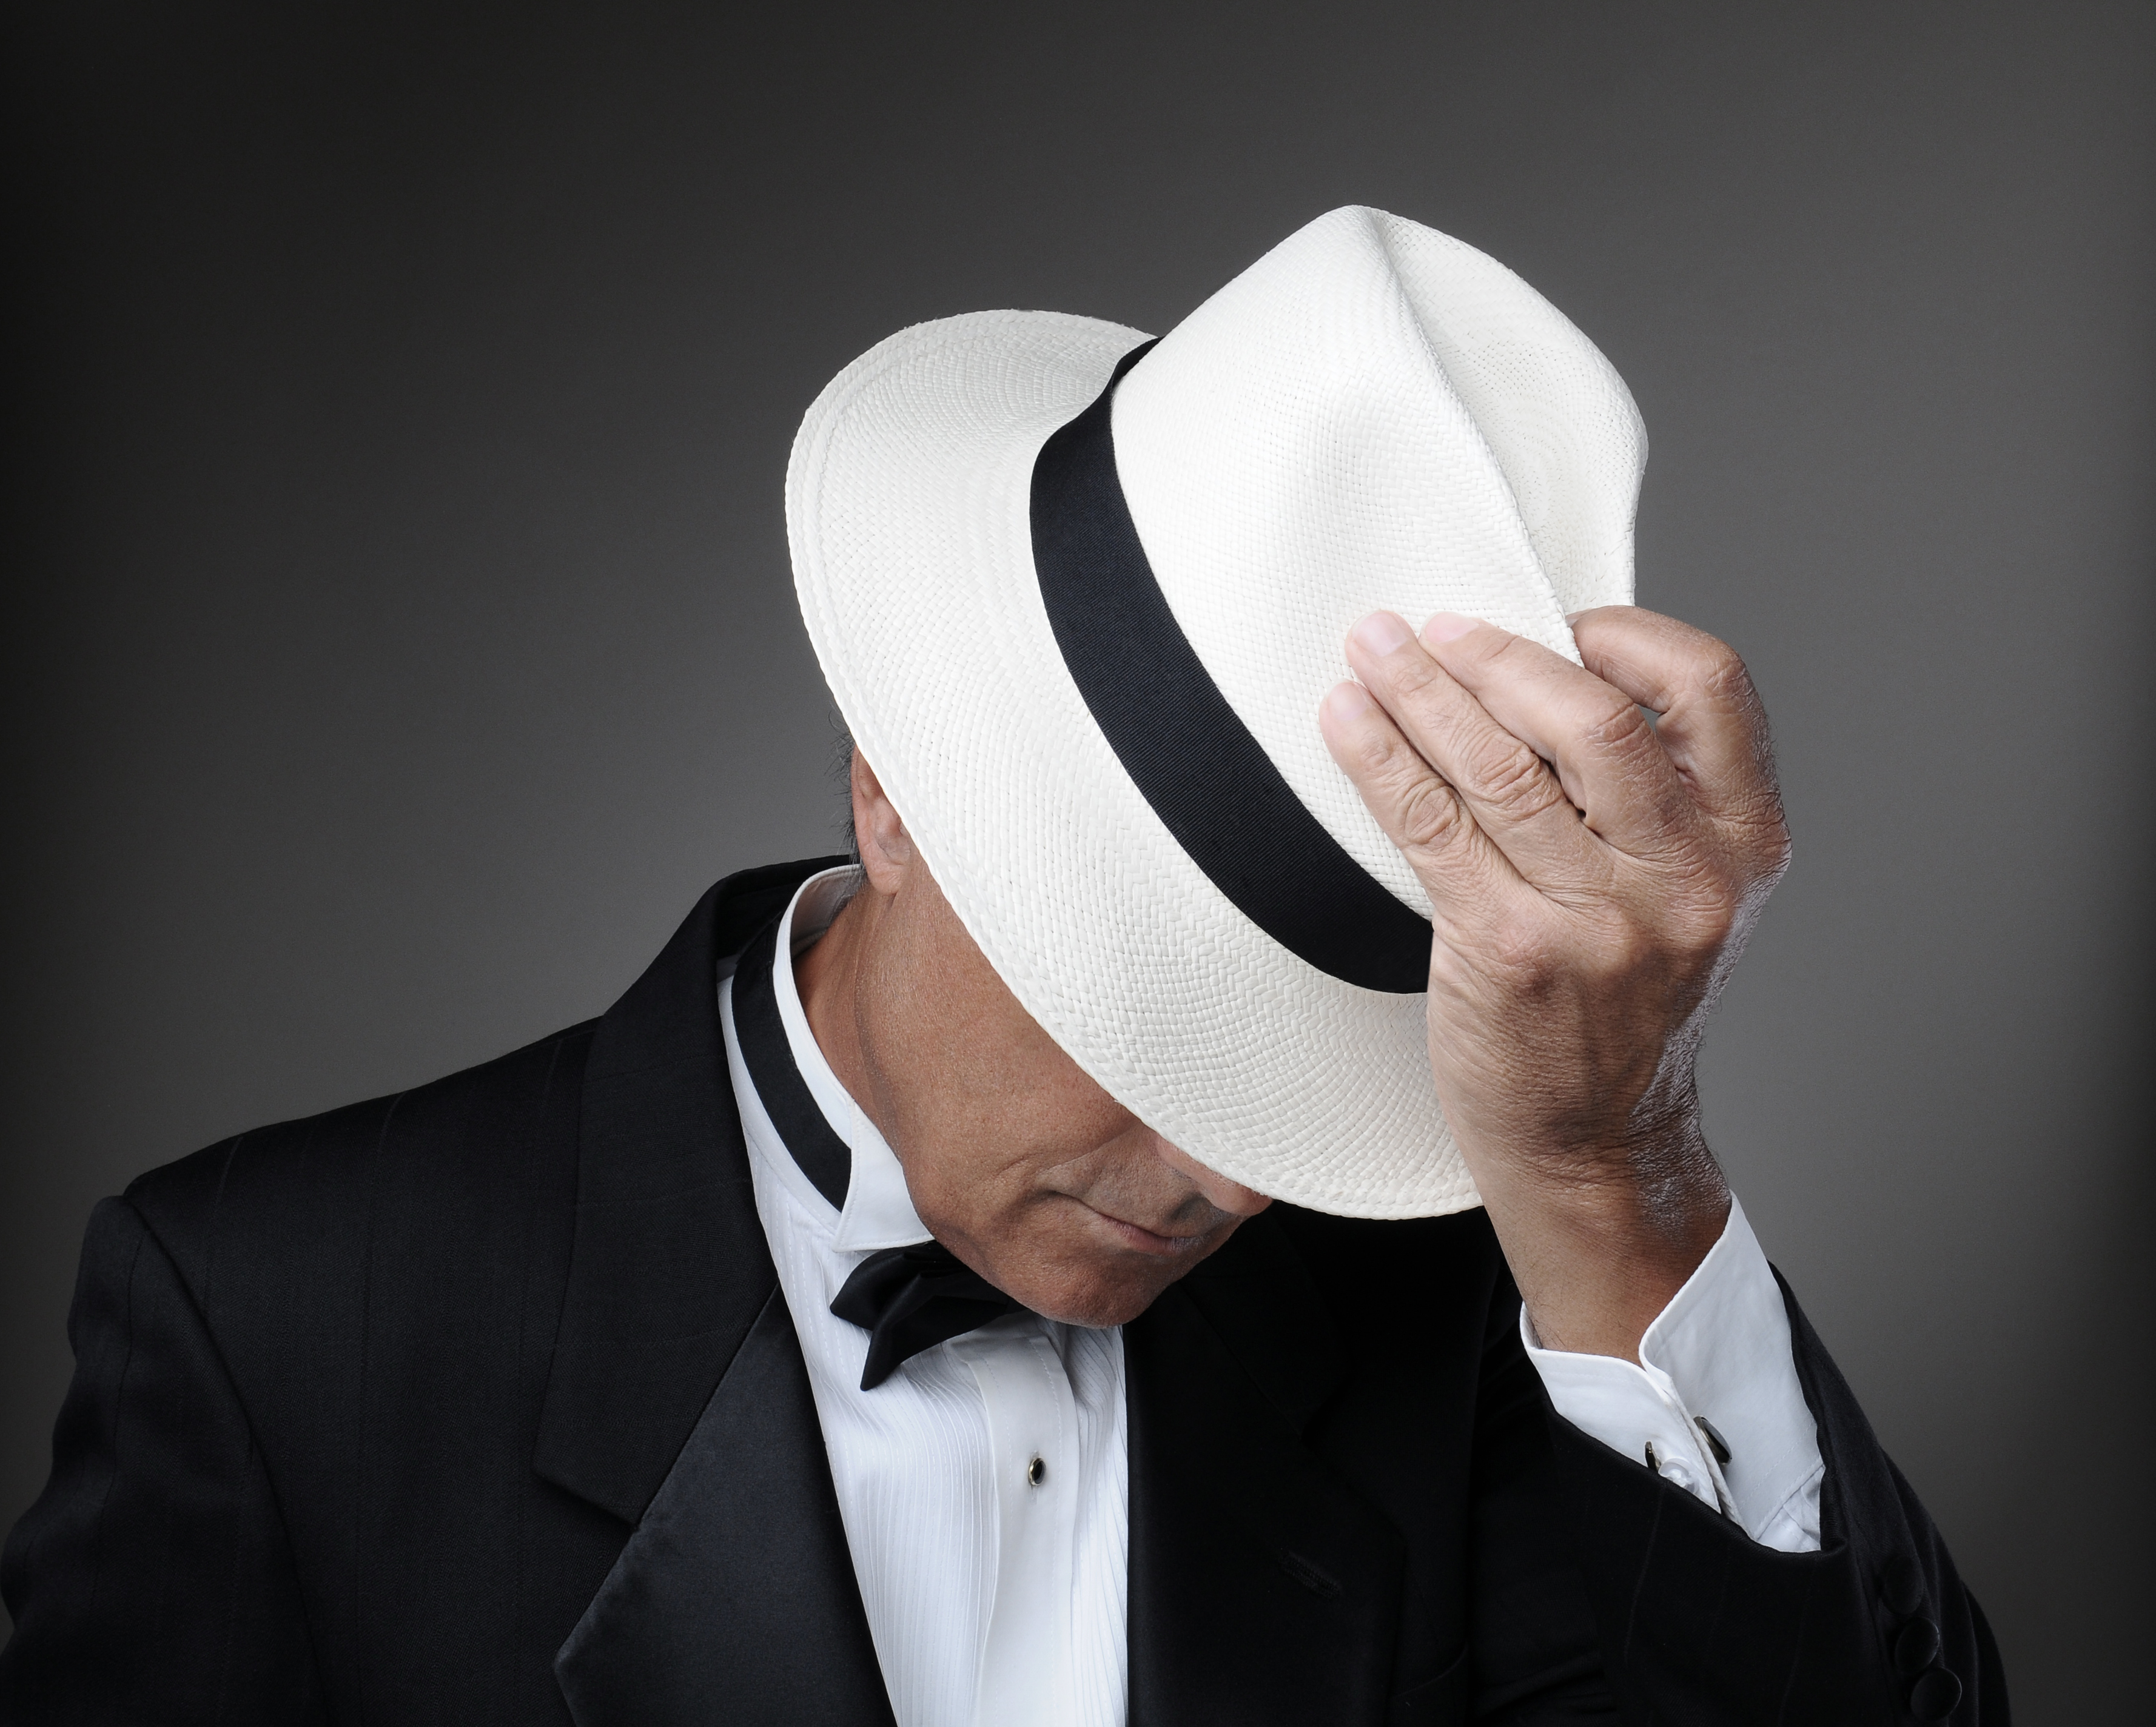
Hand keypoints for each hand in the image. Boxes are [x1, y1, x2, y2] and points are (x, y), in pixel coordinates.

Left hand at [1318, 605, 1790, 1358]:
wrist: (1596, 1141)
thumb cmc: (1626, 1001)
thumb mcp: (1684, 891)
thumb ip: (1649, 794)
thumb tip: (1541, 665)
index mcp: (1744, 842)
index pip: (1708, 686)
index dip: (1626, 635)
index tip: (1556, 623)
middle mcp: (1684, 878)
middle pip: (1592, 717)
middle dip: (1498, 655)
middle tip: (1433, 627)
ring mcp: (1597, 920)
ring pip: (1499, 765)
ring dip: (1420, 690)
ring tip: (1370, 646)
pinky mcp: (1508, 952)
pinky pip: (1430, 823)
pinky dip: (1378, 758)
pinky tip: (1346, 719)